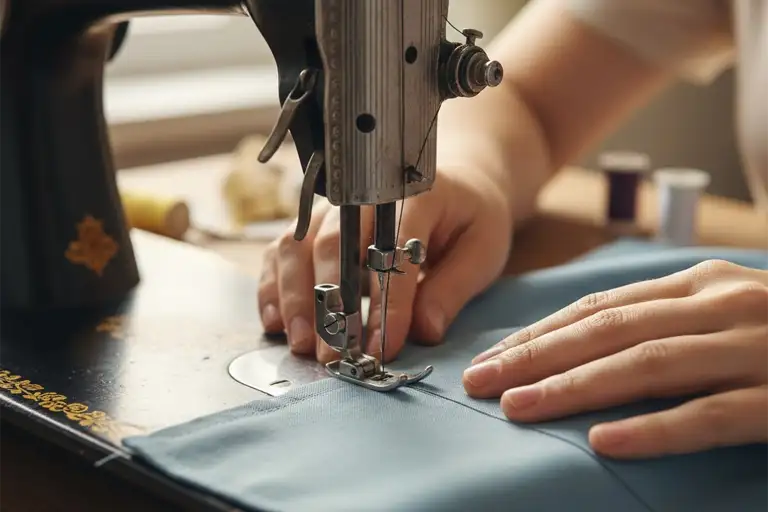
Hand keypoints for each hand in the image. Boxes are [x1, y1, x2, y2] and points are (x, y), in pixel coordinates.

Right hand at [258, 167, 512, 362]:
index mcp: (414, 196)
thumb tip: (424, 332)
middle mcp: (363, 197)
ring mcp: (333, 208)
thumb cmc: (469, 219)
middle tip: (332, 353)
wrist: (454, 183)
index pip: (393, 251)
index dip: (387, 305)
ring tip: (301, 342)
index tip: (384, 348)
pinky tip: (276, 322)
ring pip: (298, 246)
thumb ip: (453, 288)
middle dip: (329, 304)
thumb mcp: (482, 250)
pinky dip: (274, 286)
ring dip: (295, 297)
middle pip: (333, 244)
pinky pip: (282, 251)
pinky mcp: (314, 225)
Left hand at [462, 259, 767, 458]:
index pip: (598, 307)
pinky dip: (655, 429)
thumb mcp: (720, 308)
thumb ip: (662, 318)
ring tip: (519, 408)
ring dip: (575, 388)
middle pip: (607, 331)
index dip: (540, 332)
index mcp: (698, 284)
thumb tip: (584, 342)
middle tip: (480, 381)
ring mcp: (754, 350)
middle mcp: (720, 306)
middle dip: (536, 356)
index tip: (493, 356)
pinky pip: (711, 414)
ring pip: (646, 365)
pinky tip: (605, 442)